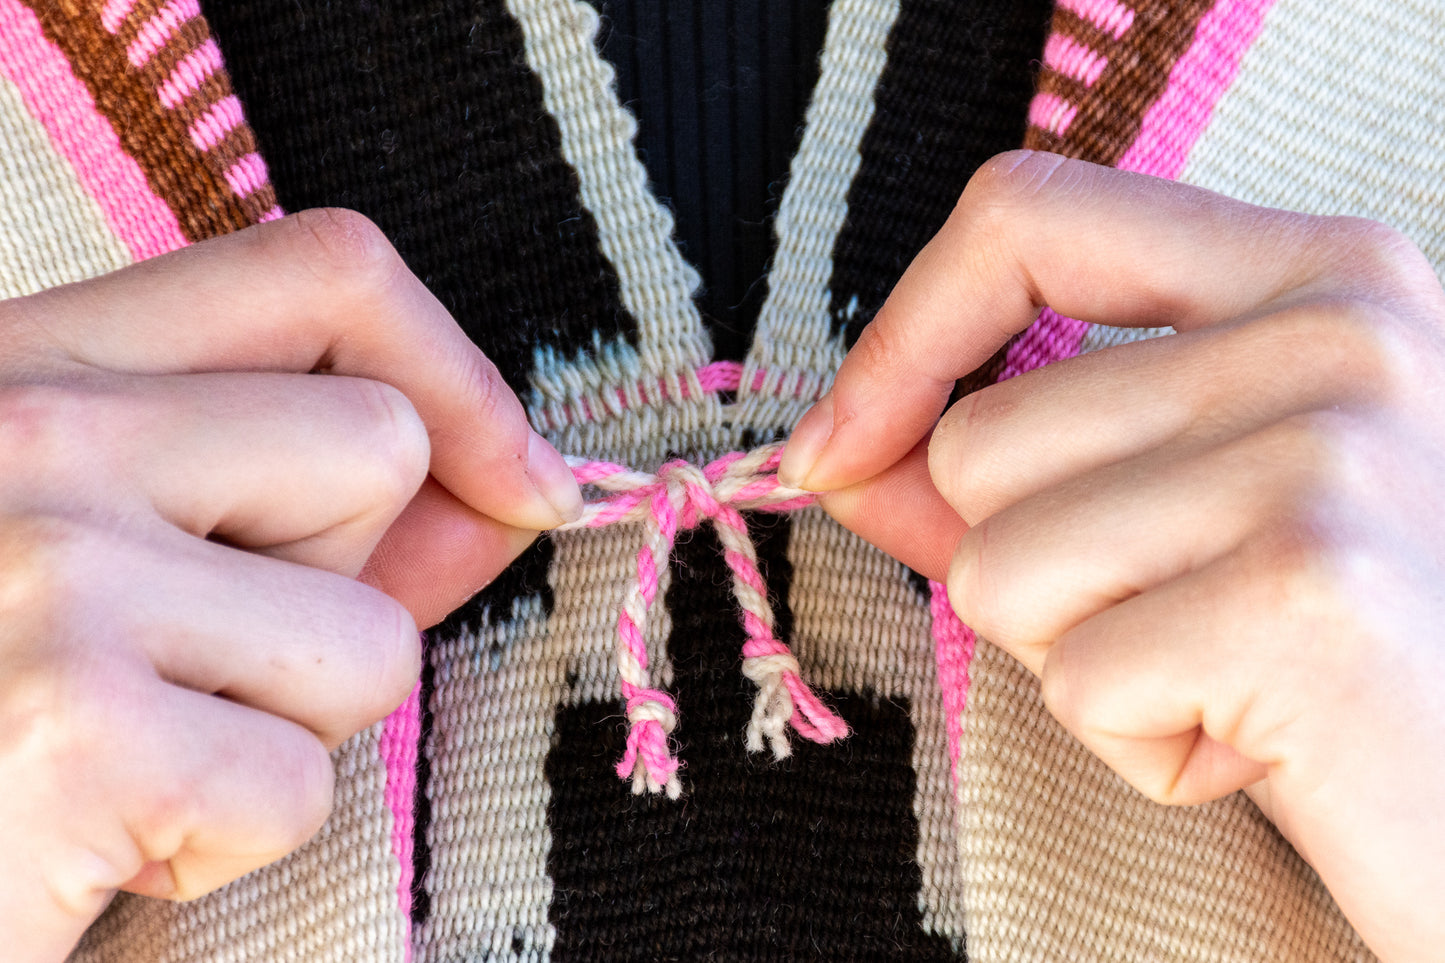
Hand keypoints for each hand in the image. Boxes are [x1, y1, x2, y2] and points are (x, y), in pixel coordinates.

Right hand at [0, 209, 579, 960]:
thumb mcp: (117, 566)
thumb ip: (316, 517)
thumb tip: (518, 488)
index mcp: (26, 364)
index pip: (320, 271)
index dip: (457, 371)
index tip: (517, 477)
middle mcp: (26, 430)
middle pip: (376, 445)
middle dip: (339, 580)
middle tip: (184, 659)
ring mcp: (46, 567)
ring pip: (370, 634)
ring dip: (287, 725)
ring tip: (132, 752)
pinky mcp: (73, 729)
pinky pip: (299, 784)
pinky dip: (226, 840)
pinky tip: (95, 839)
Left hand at [783, 152, 1444, 960]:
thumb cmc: (1355, 658)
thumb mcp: (1185, 518)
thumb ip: (1011, 471)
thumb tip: (839, 452)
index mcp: (1316, 273)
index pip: (1027, 220)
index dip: (902, 337)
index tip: (836, 444)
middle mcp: (1337, 333)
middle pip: (980, 442)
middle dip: (1034, 574)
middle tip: (1192, 620)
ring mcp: (1330, 453)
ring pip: (998, 566)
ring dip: (1087, 660)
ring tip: (1233, 677)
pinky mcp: (1306, 593)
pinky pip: (1077, 679)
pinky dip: (1143, 744)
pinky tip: (1268, 740)